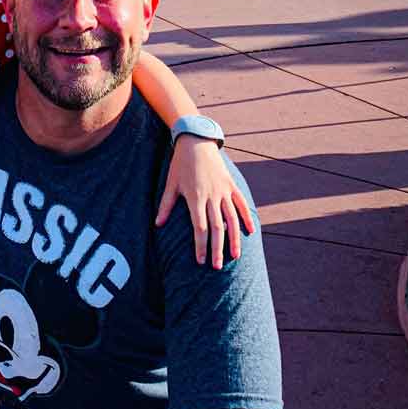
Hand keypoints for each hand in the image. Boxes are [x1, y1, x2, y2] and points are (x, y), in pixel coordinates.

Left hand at [156, 136, 255, 268]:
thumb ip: (165, 205)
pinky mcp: (231, 185)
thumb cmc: (180, 164)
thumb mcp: (170, 184)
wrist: (196, 141)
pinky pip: (241, 204)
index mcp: (195, 197)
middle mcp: (212, 196)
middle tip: (218, 267)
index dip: (200, 245)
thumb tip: (157, 225)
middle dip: (217, 249)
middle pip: (217, 227)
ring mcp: (223, 191)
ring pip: (232, 219)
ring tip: (235, 256)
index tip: (201, 261)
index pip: (199, 227)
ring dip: (234, 239)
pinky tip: (250, 232)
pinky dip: (247, 218)